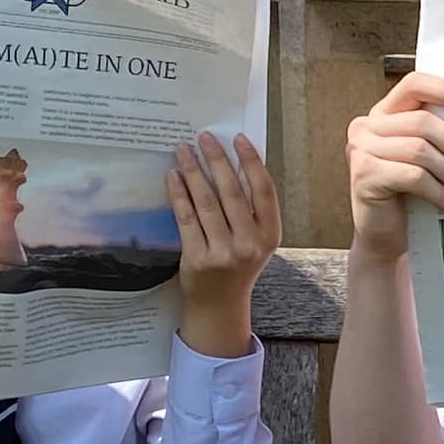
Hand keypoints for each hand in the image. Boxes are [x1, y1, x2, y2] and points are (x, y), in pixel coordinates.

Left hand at [167, 131, 277, 357]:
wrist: (220, 304)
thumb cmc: (239, 264)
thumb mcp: (257, 240)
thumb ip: (251, 209)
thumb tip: (233, 163)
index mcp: (270, 235)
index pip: (263, 190)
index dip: (251, 162)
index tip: (238, 139)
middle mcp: (249, 244)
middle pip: (231, 192)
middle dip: (216, 160)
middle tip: (204, 138)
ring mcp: (223, 252)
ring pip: (206, 202)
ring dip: (193, 171)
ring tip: (183, 150)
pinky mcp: (198, 258)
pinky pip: (186, 217)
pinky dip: (178, 193)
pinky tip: (174, 176)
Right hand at [346, 69, 443, 263]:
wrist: (385, 237)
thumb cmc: (410, 196)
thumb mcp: (426, 159)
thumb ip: (440, 137)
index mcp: (384, 113)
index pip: (414, 84)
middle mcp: (367, 125)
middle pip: (422, 122)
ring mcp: (361, 149)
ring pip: (420, 150)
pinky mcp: (364, 174)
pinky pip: (413, 176)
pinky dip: (439, 192)